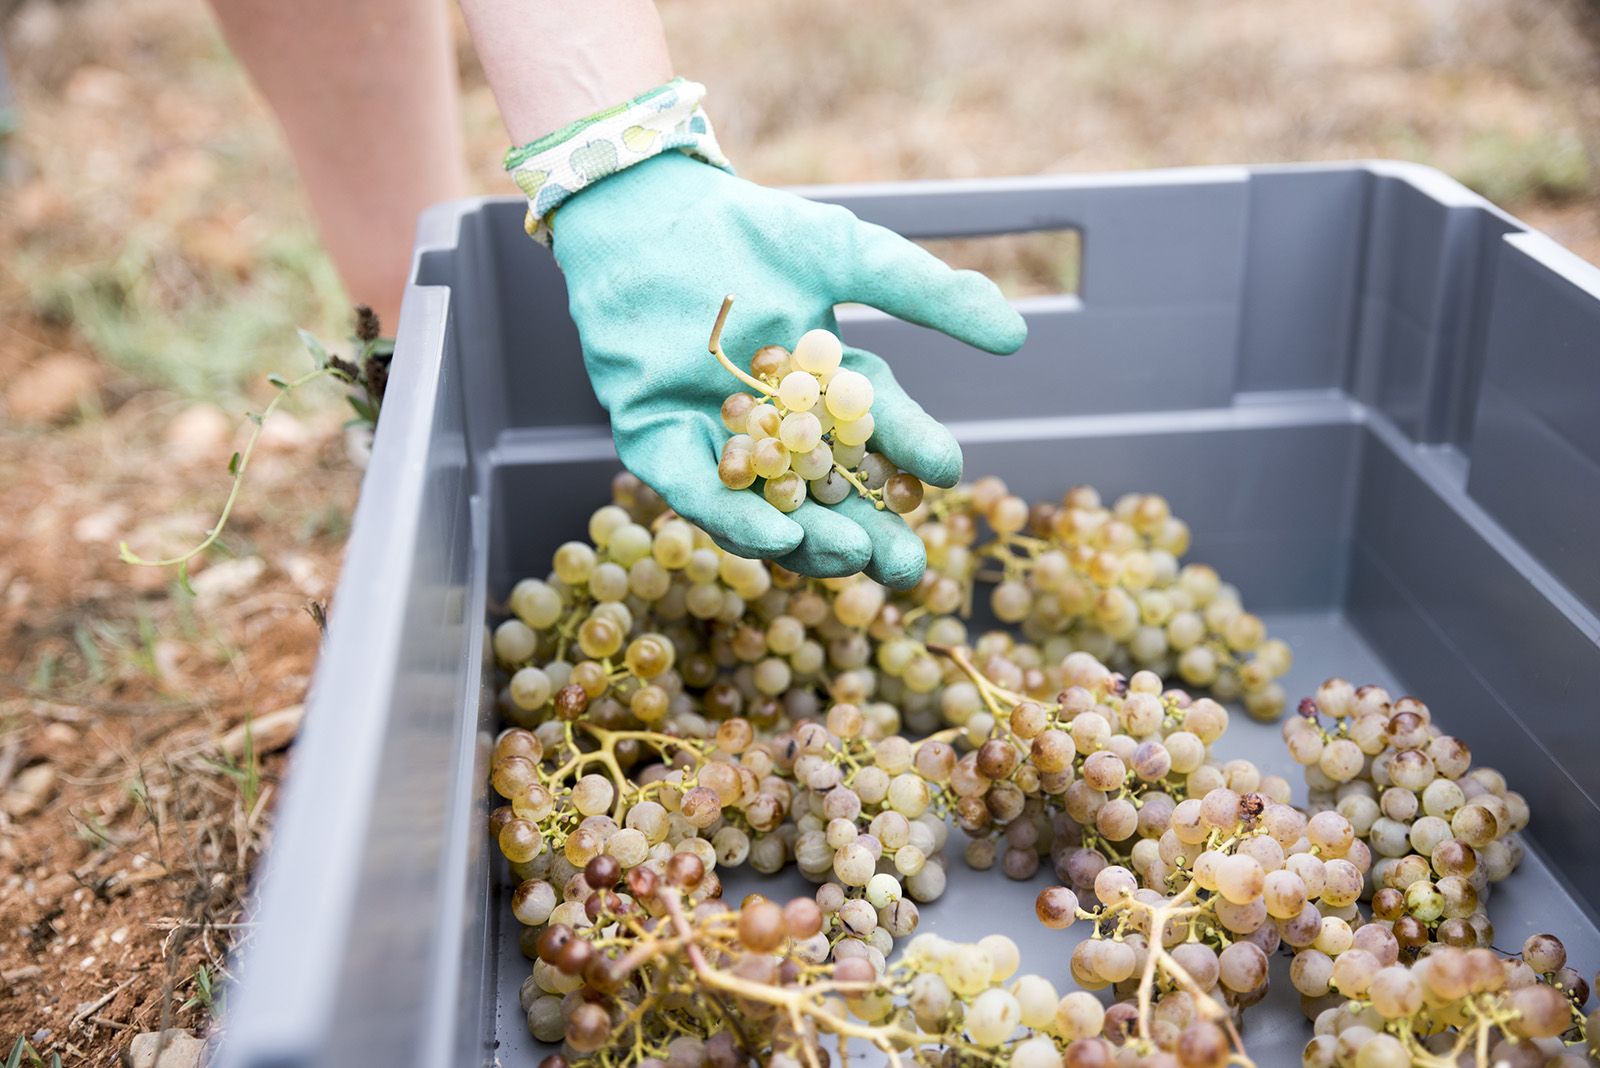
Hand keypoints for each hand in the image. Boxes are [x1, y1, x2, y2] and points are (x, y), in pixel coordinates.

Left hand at [551, 153, 1025, 588]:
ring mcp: (713, 441)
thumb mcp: (846, 257)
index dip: (910, 456)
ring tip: (853, 554)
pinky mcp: (656, 443)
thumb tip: (1015, 336)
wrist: (646, 207)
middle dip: (869, 534)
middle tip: (907, 567)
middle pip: (826, 494)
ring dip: (811, 538)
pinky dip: (735, 516)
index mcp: (820, 388)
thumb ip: (924, 294)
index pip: (873, 435)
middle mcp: (772, 427)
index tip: (947, 474)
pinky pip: (696, 492)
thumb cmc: (748, 229)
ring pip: (768, 506)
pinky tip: (776, 535)